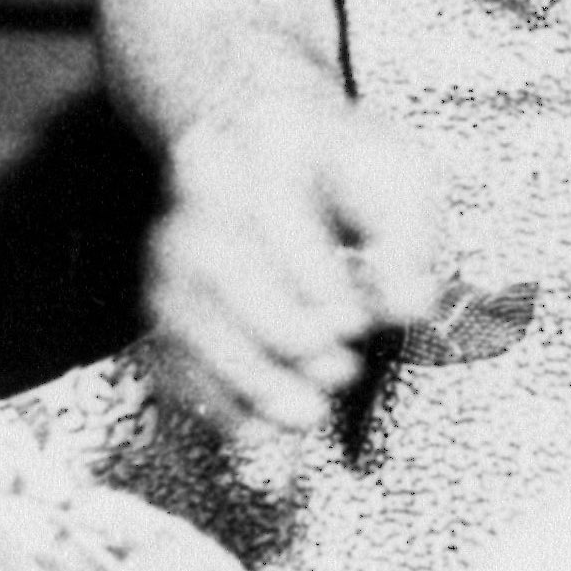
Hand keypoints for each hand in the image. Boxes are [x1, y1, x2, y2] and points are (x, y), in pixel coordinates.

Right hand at [141, 88, 449, 438]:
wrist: (268, 153)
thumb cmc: (343, 172)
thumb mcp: (398, 179)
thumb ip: (411, 241)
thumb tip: (403, 308)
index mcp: (268, 138)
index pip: (275, 206)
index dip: (314, 275)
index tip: (356, 322)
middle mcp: (200, 185)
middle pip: (215, 262)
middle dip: (278, 330)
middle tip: (340, 371)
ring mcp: (170, 241)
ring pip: (181, 312)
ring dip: (243, 376)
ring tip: (305, 415)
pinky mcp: (159, 293)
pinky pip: (166, 351)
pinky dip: (207, 398)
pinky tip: (255, 431)